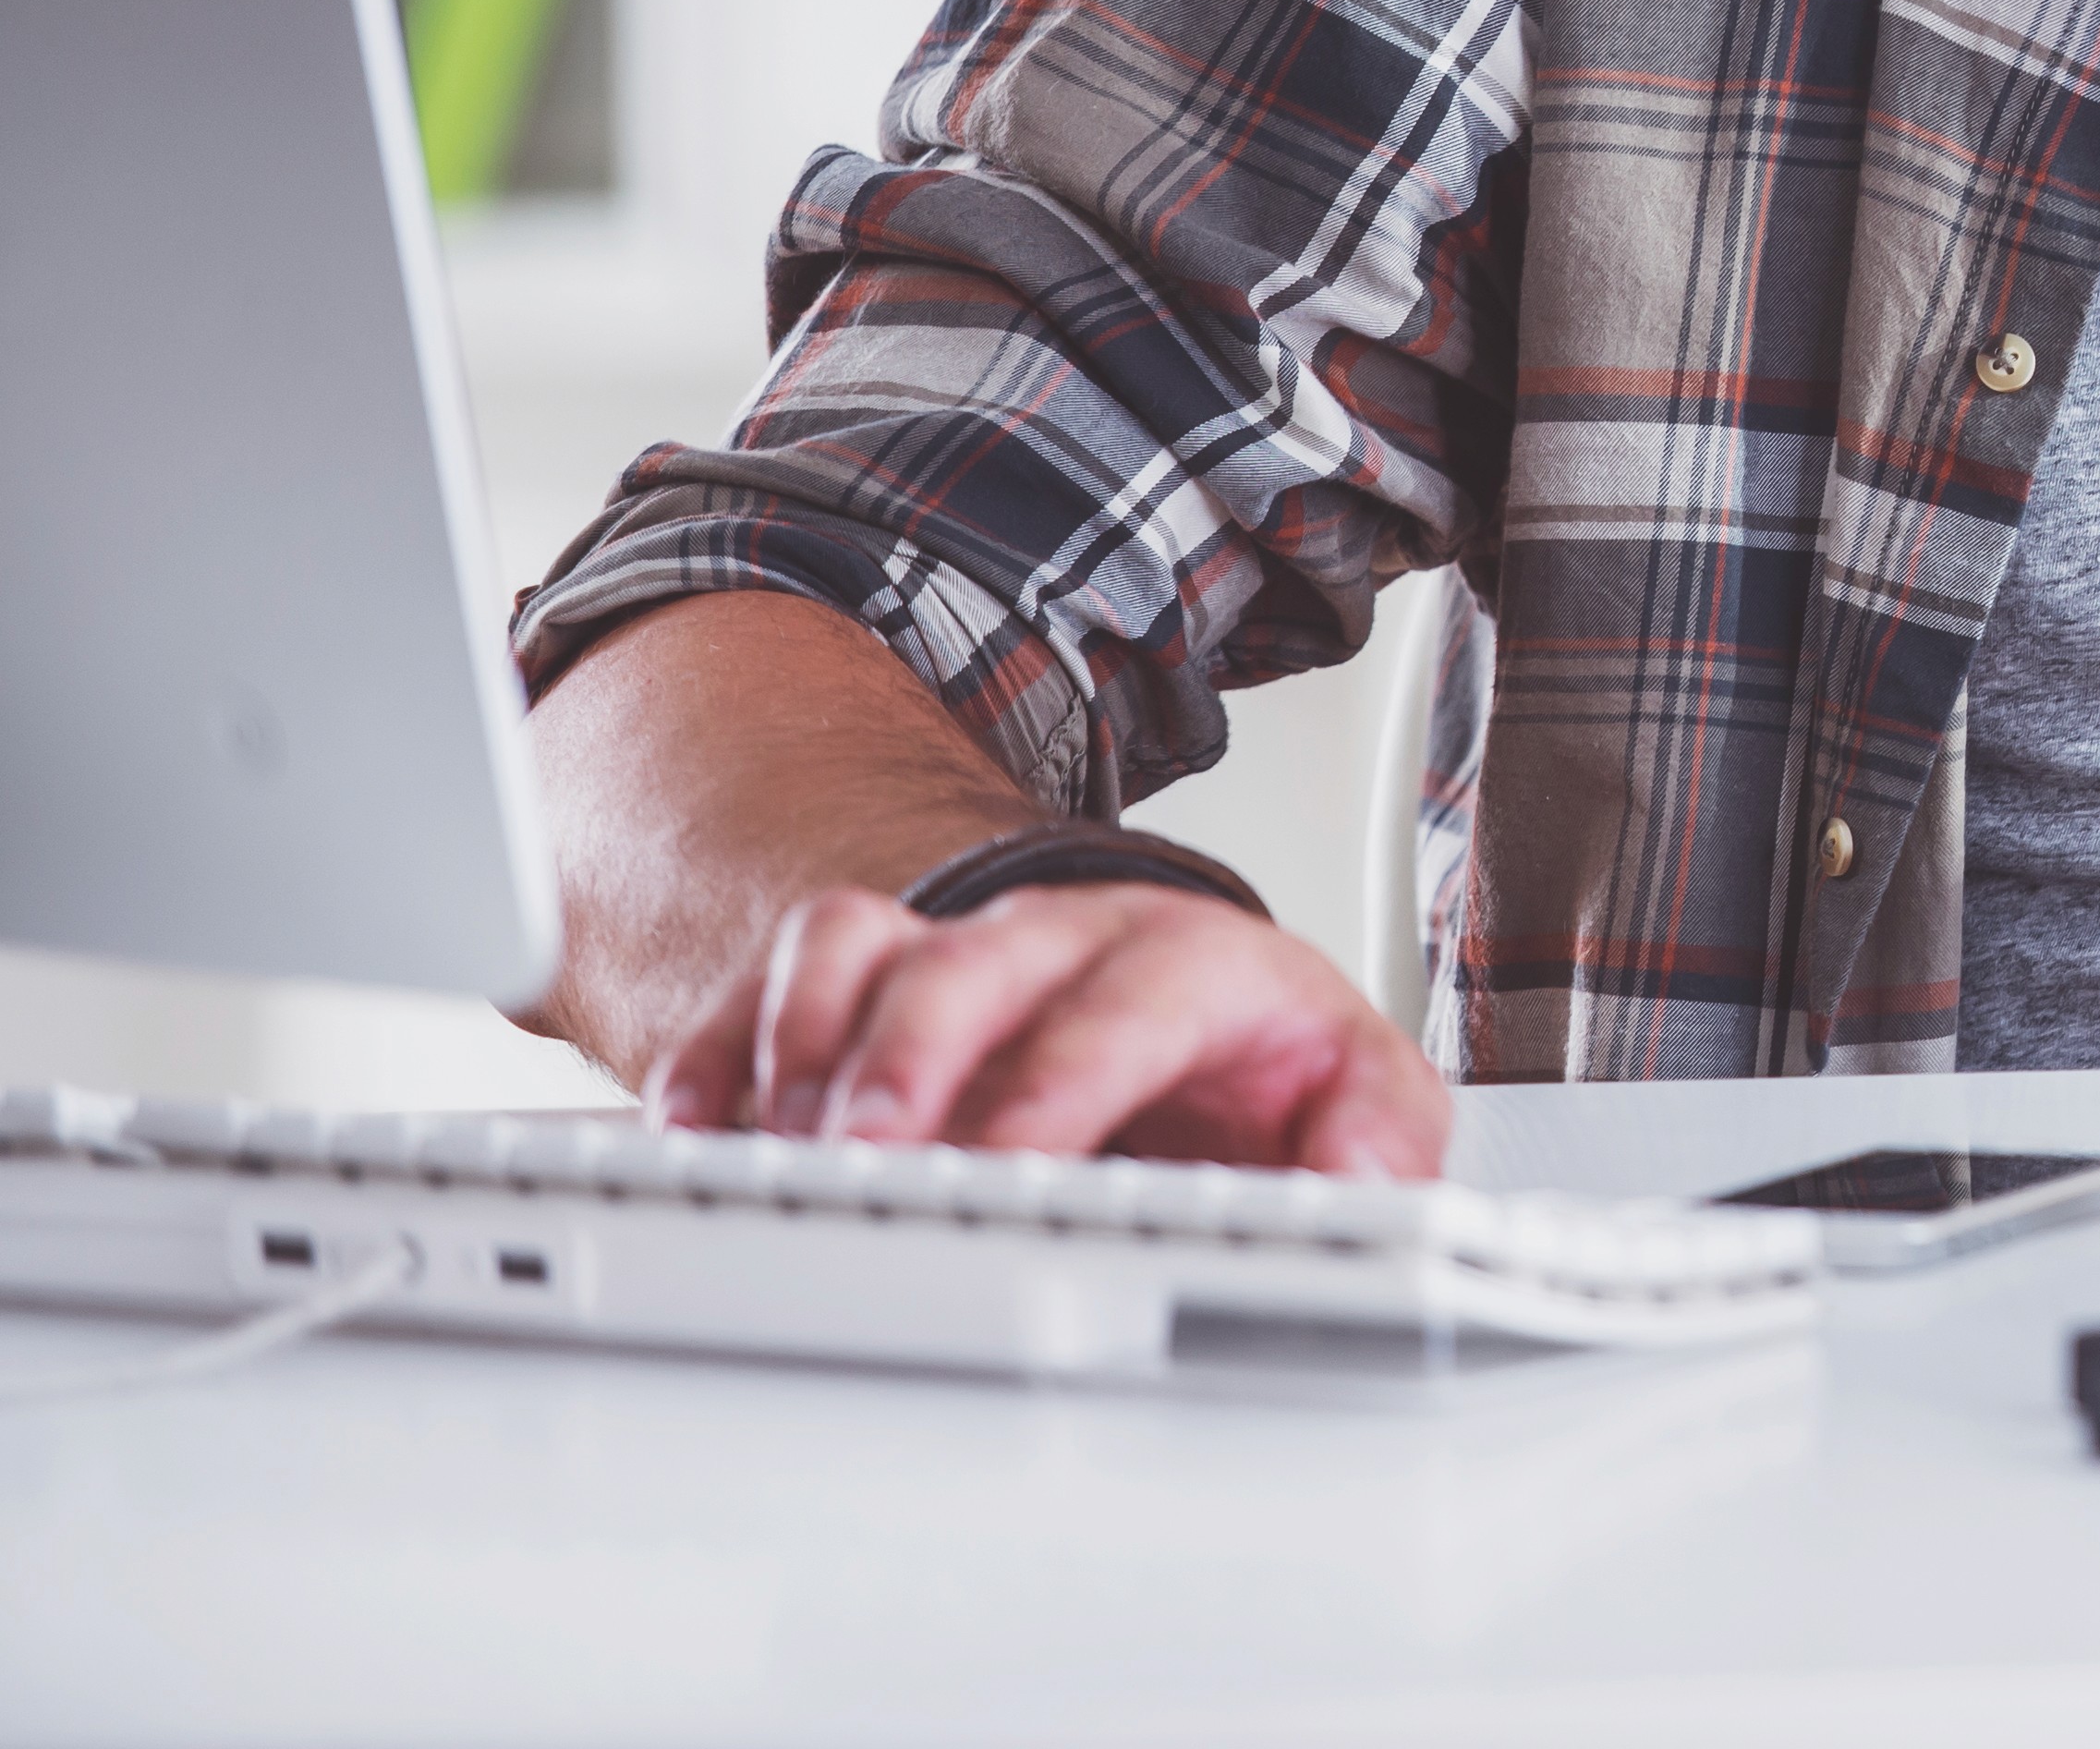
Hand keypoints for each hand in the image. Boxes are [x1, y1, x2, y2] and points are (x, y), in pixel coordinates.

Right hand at [647, 882, 1449, 1175]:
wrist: (1205, 1022)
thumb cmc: (1267, 1070)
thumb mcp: (1358, 1099)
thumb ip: (1377, 1138)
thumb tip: (1370, 1177)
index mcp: (1195, 964)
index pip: (1127, 1003)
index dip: (1061, 1080)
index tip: (1014, 1162)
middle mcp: (1069, 942)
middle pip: (974, 962)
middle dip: (912, 1057)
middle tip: (874, 1156)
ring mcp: (968, 954)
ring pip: (864, 946)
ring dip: (805, 1044)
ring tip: (769, 1144)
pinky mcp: (883, 985)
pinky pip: (785, 978)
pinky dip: (729, 1048)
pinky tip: (702, 1128)